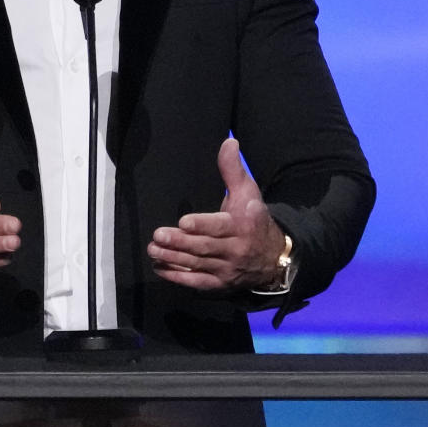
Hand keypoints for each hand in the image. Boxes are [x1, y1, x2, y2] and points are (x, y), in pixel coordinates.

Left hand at [147, 137, 285, 291]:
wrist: (274, 257)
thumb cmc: (253, 219)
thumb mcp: (248, 192)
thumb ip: (233, 169)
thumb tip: (228, 142)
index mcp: (243, 225)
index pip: (220, 226)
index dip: (202, 225)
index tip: (183, 222)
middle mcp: (236, 249)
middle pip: (205, 247)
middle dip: (180, 242)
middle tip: (157, 235)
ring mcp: (227, 269)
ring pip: (198, 264)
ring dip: (173, 258)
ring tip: (153, 249)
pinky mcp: (220, 284)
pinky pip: (197, 282)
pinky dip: (178, 277)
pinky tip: (160, 267)